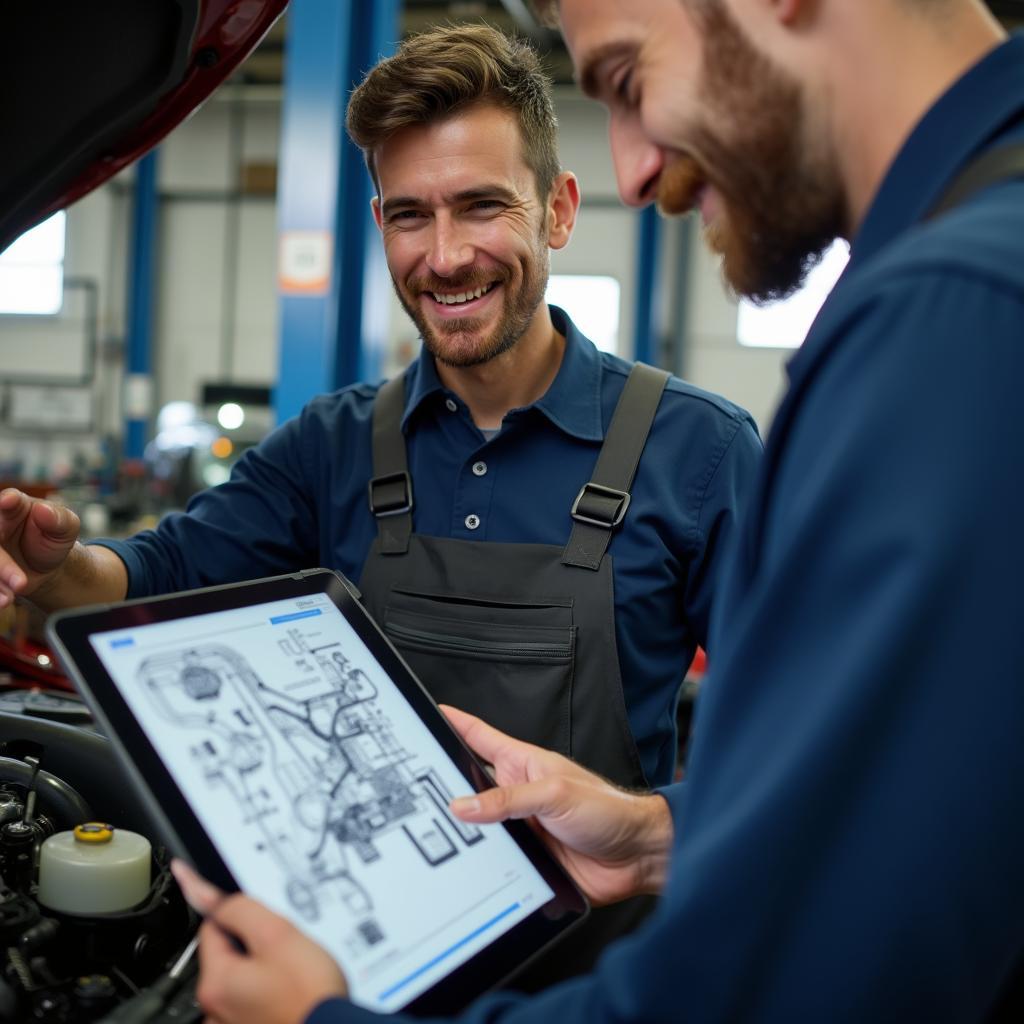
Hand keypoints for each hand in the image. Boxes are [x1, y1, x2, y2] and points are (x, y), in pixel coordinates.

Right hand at [0, 488, 79, 606]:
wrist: (49, 565)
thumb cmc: (54, 538)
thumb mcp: (66, 527)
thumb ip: (59, 518)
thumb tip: (44, 509)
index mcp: (15, 506)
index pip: (8, 500)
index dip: (7, 502)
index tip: (9, 502)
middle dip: (2, 563)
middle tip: (21, 583)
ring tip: (11, 597)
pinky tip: (4, 601)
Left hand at [171, 861, 347, 1023]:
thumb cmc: (309, 994)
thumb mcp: (276, 935)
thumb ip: (239, 910)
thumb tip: (203, 892)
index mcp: (216, 983)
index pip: (212, 926)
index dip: (239, 913)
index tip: (257, 911)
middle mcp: (216, 1010)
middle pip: (230, 954)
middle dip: (257, 943)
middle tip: (287, 943)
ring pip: (246, 977)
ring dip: (266, 968)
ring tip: (296, 968)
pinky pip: (257, 999)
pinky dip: (273, 990)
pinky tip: (296, 988)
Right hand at [443, 706, 673, 905]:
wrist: (636, 856)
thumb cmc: (608, 810)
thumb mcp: (554, 794)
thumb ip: (507, 800)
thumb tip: (463, 805)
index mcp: (522, 763)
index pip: (478, 736)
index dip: (453, 722)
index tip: (428, 711)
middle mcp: (516, 793)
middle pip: (468, 785)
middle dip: (444, 785)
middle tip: (414, 788)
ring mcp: (519, 827)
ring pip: (476, 827)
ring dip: (463, 833)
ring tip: (437, 834)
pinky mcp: (524, 858)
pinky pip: (491, 860)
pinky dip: (479, 865)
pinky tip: (469, 870)